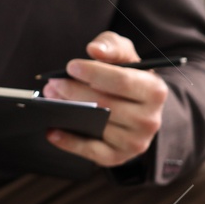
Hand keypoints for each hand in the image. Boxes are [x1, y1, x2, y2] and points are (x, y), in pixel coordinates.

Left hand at [41, 31, 168, 166]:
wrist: (139, 109)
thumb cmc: (127, 77)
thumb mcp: (125, 55)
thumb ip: (111, 46)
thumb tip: (95, 50)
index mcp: (154, 91)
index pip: (122, 81)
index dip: (93, 73)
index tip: (70, 66)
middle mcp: (149, 120)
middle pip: (105, 105)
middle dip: (74, 92)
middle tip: (52, 83)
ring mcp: (135, 142)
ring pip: (97, 126)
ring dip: (68, 112)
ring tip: (50, 98)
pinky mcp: (118, 157)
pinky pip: (91, 151)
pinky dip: (69, 142)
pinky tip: (51, 130)